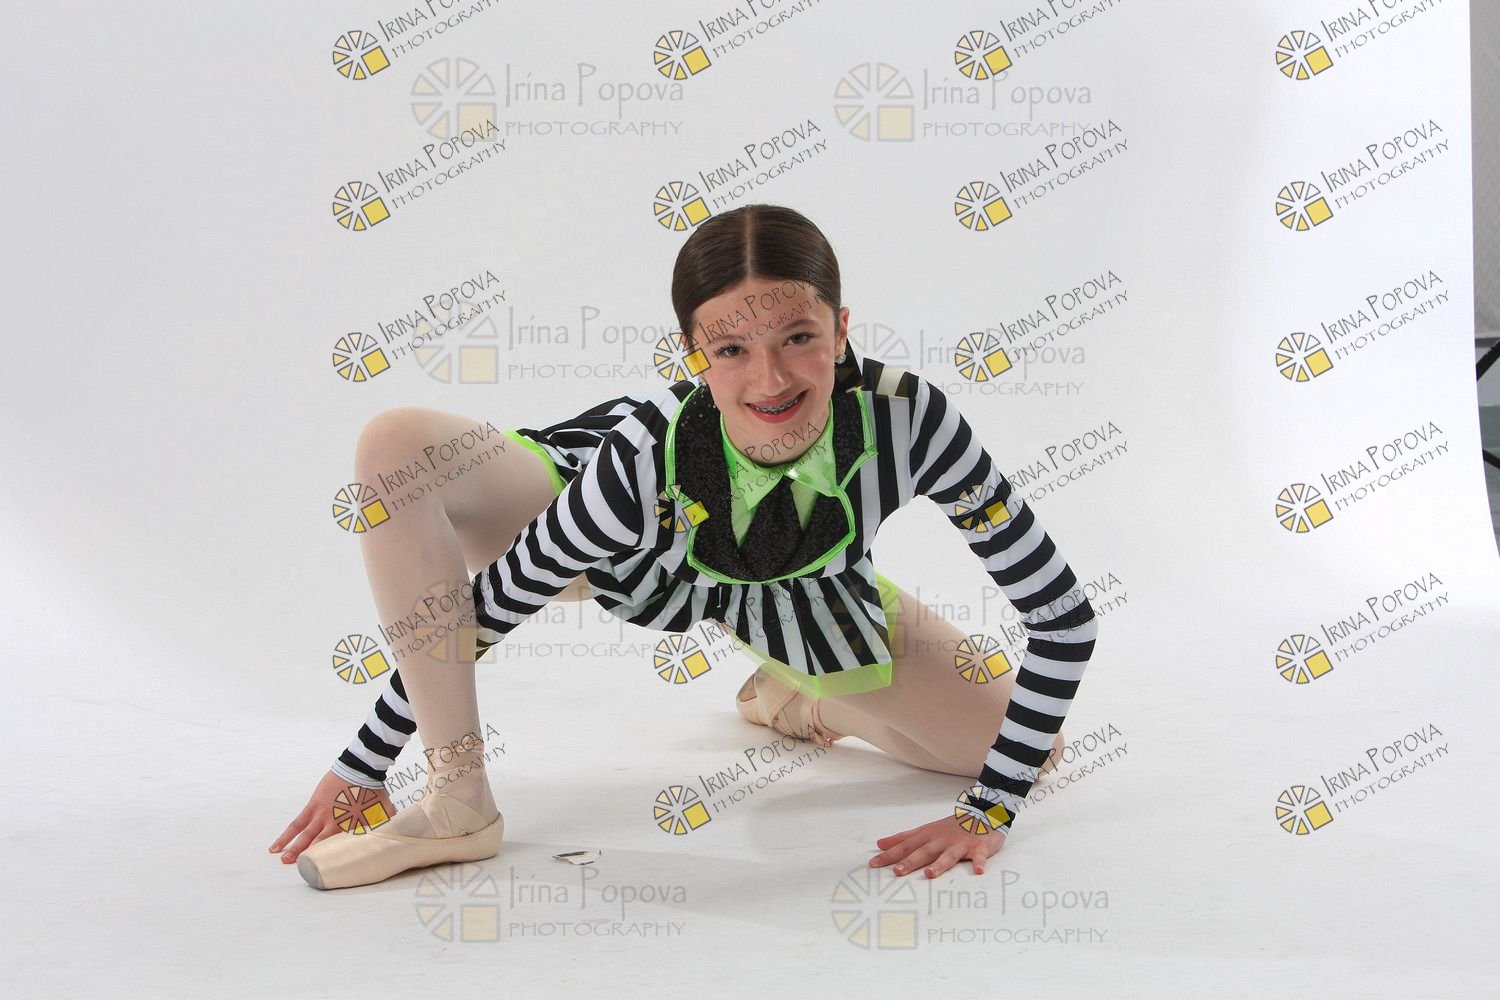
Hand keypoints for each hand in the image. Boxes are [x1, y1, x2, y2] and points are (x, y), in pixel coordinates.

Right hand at [268, 769, 396, 863]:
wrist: (360, 768)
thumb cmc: (372, 789)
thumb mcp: (383, 809)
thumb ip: (387, 823)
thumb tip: (400, 832)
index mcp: (352, 825)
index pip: (343, 847)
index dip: (336, 859)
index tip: (328, 872)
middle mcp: (334, 822)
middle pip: (320, 843)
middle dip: (311, 857)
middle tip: (302, 869)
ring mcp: (321, 814)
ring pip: (304, 835)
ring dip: (294, 848)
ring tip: (284, 861)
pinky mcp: (312, 806)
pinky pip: (296, 822)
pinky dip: (287, 834)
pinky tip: (276, 845)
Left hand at [870, 814, 1005, 877]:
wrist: (983, 812)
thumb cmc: (952, 826)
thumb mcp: (926, 830)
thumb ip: (903, 838)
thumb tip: (880, 843)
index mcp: (928, 836)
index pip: (905, 847)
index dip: (889, 855)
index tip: (873, 864)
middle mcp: (941, 840)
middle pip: (924, 852)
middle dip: (910, 861)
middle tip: (897, 872)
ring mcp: (960, 844)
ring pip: (948, 855)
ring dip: (940, 864)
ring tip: (930, 874)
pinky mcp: (979, 847)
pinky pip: (980, 856)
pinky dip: (980, 863)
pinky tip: (979, 871)